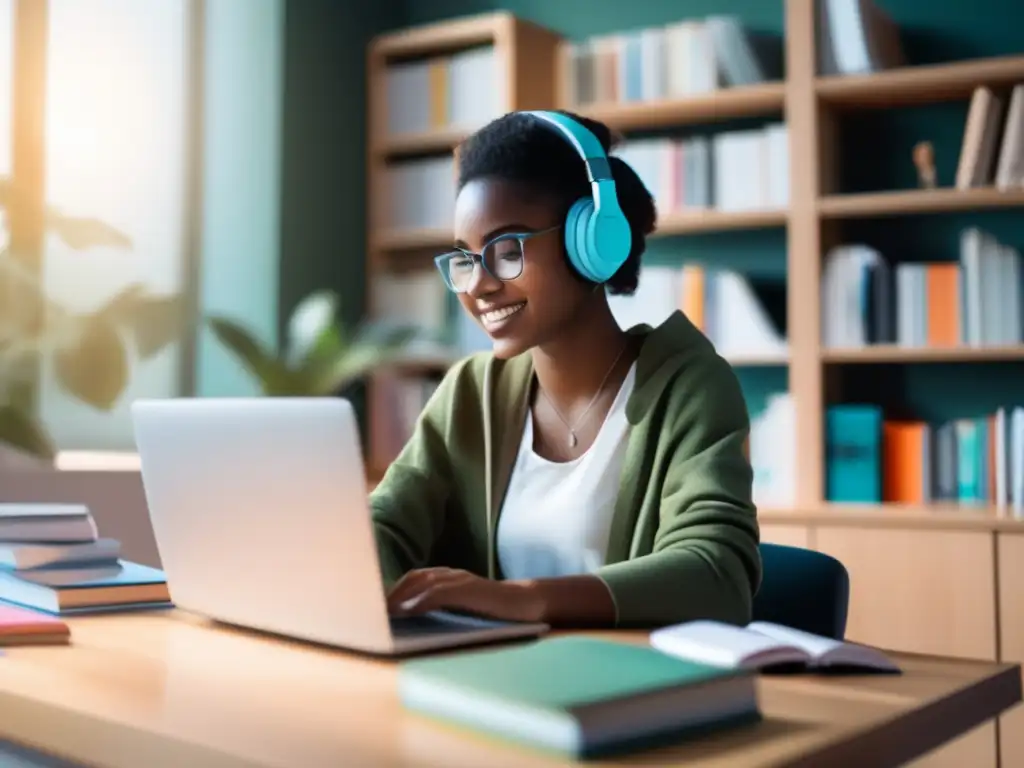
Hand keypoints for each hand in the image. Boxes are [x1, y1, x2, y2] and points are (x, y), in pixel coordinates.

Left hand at [386, 568, 544, 622]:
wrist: (527, 604)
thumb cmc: (493, 609)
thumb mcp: (463, 606)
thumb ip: (441, 606)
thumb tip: (410, 619)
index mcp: (448, 578)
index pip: (414, 578)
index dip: (394, 589)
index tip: (375, 606)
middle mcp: (452, 574)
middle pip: (414, 577)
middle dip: (392, 592)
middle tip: (374, 610)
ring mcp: (462, 580)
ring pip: (424, 582)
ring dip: (402, 596)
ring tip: (385, 611)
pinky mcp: (471, 590)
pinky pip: (442, 592)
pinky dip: (423, 599)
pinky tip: (411, 610)